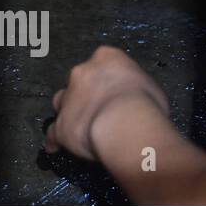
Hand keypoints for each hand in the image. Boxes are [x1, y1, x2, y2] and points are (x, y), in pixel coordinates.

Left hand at [45, 45, 169, 160]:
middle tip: (101, 111)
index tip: (114, 92)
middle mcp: (82, 72)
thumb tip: (137, 100)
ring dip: (70, 113)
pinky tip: (55, 147)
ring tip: (83, 128)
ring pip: (62, 103)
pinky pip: (54, 133)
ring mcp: (68, 98)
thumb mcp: (151, 89)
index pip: (102, 63)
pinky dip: (55, 140)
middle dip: (86, 95)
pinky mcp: (61, 124)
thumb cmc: (145, 104)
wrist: (125, 124)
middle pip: (78, 82)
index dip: (108, 80)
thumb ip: (137, 90)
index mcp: (106, 58)